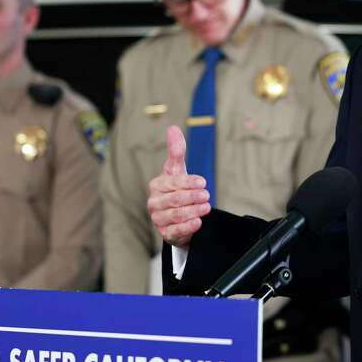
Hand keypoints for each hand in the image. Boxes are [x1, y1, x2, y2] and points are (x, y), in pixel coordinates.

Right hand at [147, 125, 210, 247]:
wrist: (177, 216)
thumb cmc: (177, 189)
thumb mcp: (177, 170)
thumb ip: (176, 151)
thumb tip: (173, 128)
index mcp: (156, 186)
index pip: (172, 183)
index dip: (188, 183)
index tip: (203, 182)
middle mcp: (154, 203)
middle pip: (175, 200)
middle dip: (192, 197)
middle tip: (207, 195)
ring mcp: (159, 219)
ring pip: (176, 216)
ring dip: (193, 211)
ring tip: (207, 207)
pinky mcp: (166, 234)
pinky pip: (176, 231)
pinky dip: (188, 227)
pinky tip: (199, 222)